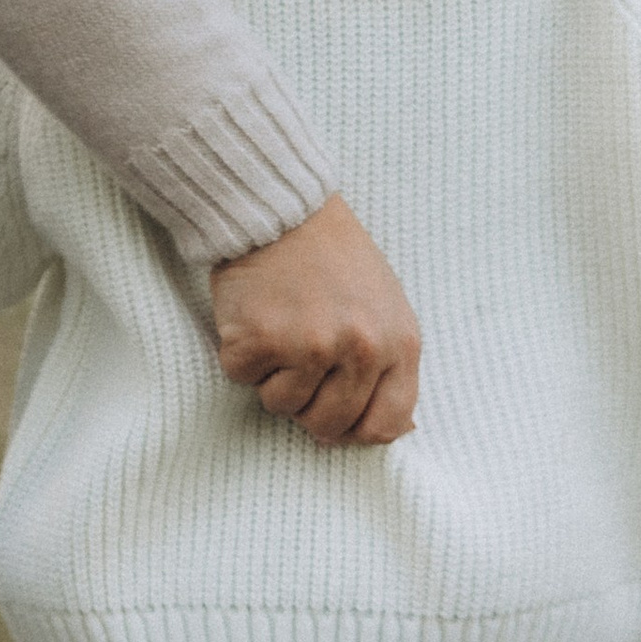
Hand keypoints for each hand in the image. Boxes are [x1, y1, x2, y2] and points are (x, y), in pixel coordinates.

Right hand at [211, 195, 420, 448]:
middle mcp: (360, 349)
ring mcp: (310, 346)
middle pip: (329, 424)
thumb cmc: (334, 258)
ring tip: (281, 326)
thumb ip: (390, 367)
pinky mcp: (261, 340)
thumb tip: (387, 433)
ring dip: (272, 376)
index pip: (385, 425)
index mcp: (399, 342)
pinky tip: (255, 315)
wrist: (283, 209)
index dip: (355, 429)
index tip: (336, 417)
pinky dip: (241, 354)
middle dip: (308, 404)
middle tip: (299, 359)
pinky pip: (242, 379)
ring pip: (282, 406)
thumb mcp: (385, 306)